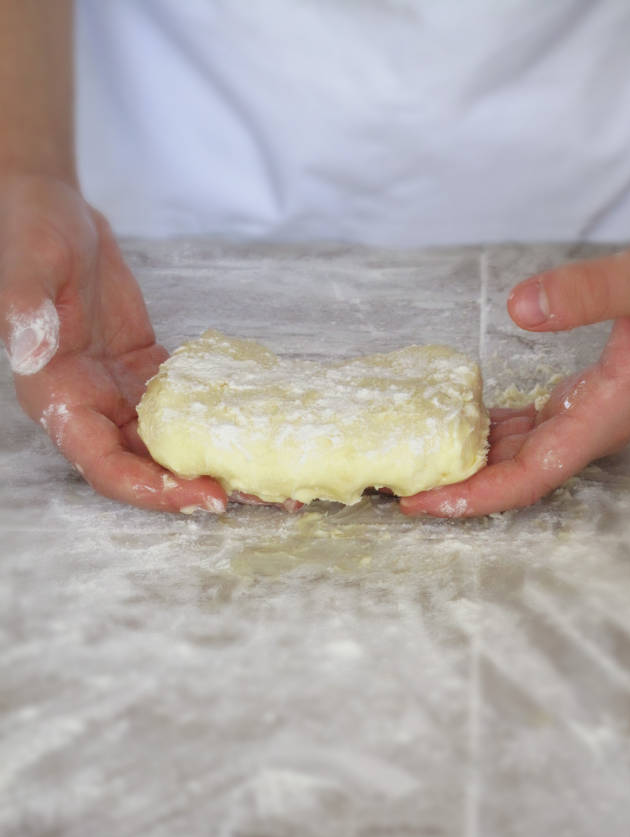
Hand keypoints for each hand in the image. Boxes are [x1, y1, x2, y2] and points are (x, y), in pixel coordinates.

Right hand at [1, 173, 227, 511]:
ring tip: (268, 476)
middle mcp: (90, 406)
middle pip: (145, 467)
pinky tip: (255, 429)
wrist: (53, 209)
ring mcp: (119, 391)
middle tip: (256, 496)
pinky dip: (217, 422)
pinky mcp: (145, 371)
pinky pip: (183, 408)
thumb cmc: (28, 234)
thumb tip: (31, 348)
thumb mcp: (25, 266)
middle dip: (196, 488)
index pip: (105, 466)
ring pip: (169, 445)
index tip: (204, 496)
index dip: (152, 490)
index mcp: (56, 398)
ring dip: (214, 462)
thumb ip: (23, 307)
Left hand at [401, 224, 629, 517]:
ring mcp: (591, 411)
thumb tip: (518, 308)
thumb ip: (592, 292)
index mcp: (606, 413)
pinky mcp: (586, 393)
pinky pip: (529, 427)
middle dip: (460, 486)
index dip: (474, 496)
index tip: (421, 502)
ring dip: (471, 460)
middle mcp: (595, 423)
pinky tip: (463, 420)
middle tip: (399, 484)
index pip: (529, 476)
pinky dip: (491, 429)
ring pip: (521, 453)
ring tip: (418, 458)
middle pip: (517, 474)